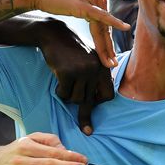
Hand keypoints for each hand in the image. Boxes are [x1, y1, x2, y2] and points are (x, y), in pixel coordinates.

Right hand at [28, 0, 130, 66]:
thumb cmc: (52, 0)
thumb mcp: (72, 5)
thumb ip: (85, 8)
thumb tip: (90, 14)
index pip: (104, 24)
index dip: (107, 41)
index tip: (110, 57)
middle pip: (105, 28)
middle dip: (109, 48)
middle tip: (113, 64)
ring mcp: (92, 0)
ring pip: (103, 28)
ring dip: (107, 47)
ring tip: (110, 62)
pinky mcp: (85, 5)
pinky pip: (102, 17)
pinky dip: (114, 22)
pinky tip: (124, 28)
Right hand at [36, 19, 114, 135]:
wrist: (55, 34)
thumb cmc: (72, 50)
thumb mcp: (90, 60)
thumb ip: (96, 77)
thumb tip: (101, 100)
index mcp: (104, 68)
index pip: (108, 96)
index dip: (99, 103)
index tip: (92, 108)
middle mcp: (96, 70)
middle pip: (90, 101)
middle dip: (84, 112)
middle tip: (86, 129)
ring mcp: (82, 71)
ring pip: (76, 99)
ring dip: (69, 96)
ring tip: (65, 83)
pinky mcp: (67, 73)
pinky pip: (64, 94)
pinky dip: (60, 92)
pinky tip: (58, 79)